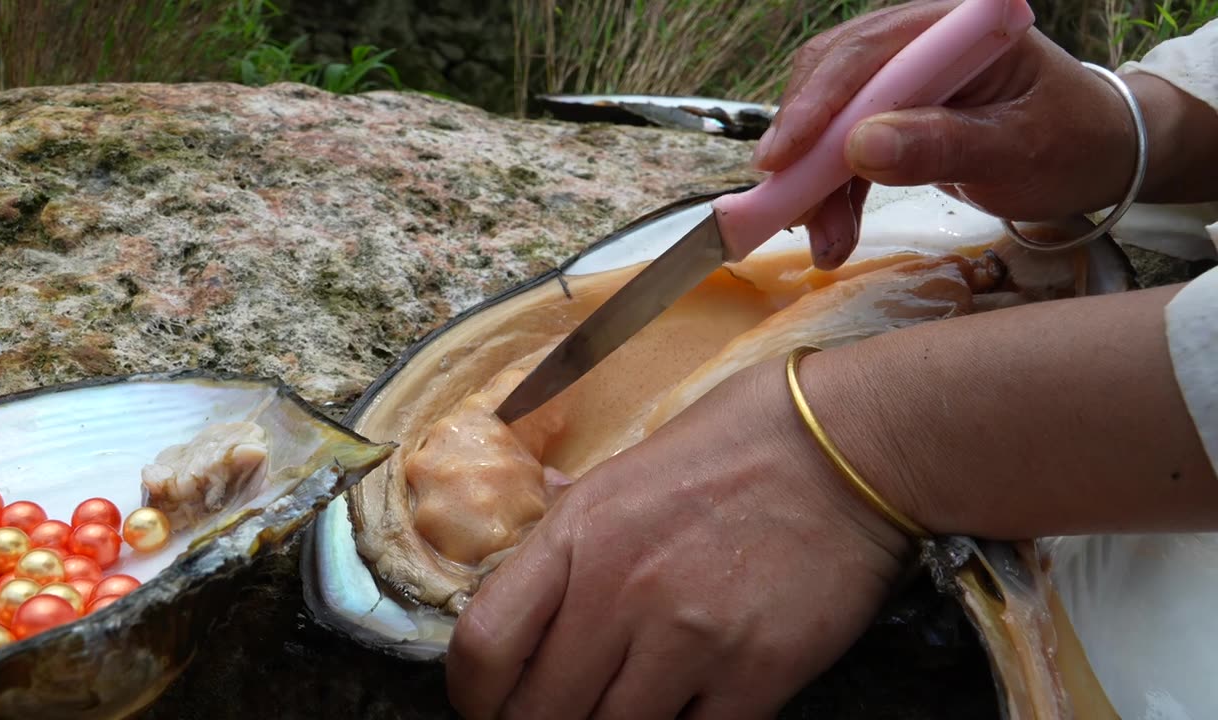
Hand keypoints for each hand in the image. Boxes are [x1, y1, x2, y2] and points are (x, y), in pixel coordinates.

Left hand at [445, 356, 908, 718]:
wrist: (852, 444)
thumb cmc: (740, 438)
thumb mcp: (630, 464)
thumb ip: (575, 522)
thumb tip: (537, 543)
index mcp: (578, 532)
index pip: (483, 644)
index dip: (473, 694)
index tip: (490, 703)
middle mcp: (620, 590)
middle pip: (539, 713)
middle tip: (558, 714)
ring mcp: (688, 637)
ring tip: (622, 710)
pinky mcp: (756, 672)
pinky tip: (688, 711)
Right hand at [754, 0, 1142, 269]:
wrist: (1096, 154)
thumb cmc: (1072, 141)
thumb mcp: (1018, 148)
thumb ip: (944, 144)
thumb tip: (862, 146)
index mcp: (953, 28)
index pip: (867, 54)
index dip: (816, 104)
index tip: (782, 159)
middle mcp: (915, 43)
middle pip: (831, 84)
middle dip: (804, 151)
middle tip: (785, 208)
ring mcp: (900, 80)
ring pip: (829, 124)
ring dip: (815, 186)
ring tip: (822, 243)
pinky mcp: (891, 117)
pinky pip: (844, 154)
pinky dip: (832, 197)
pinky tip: (832, 236)